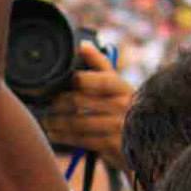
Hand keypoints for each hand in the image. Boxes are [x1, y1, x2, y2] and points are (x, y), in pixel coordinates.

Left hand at [40, 44, 131, 171]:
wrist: (143, 141)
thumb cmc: (124, 108)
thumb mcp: (118, 86)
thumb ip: (101, 65)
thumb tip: (82, 45)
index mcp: (123, 88)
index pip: (102, 80)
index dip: (82, 79)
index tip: (66, 79)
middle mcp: (123, 106)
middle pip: (82, 101)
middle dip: (59, 102)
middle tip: (47, 102)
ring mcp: (118, 127)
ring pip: (78, 122)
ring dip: (57, 121)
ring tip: (47, 119)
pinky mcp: (112, 146)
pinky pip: (81, 140)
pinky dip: (64, 136)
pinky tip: (54, 133)